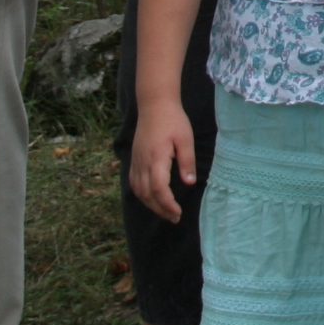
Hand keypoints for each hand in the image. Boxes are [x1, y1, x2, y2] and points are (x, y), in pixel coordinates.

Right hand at [128, 104, 196, 223]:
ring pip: (139, 191)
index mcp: (156, 159)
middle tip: (174, 218)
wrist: (154, 105)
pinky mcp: (134, 159)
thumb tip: (189, 183)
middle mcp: (143, 163)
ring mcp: (136, 162)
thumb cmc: (173, 120)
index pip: (159, 189)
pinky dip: (142, 195)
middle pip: (148, 194)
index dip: (167, 204)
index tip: (178, 213)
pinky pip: (134, 183)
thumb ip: (186, 161)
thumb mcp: (185, 139)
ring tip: (164, 212)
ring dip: (151, 205)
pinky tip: (151, 199)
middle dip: (160, 210)